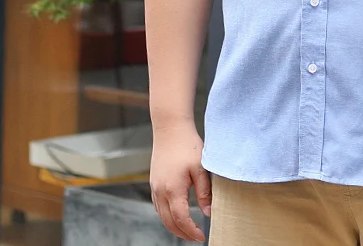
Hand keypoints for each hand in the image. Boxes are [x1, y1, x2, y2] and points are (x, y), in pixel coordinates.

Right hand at [150, 121, 211, 242]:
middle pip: (168, 222)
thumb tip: (208, 212)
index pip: (181, 219)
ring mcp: (154, 187)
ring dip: (173, 226)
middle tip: (195, 237)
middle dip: (182, 233)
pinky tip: (175, 213)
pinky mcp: (153, 181)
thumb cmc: (187, 145)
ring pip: (161, 215)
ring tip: (187, 229)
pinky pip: (158, 205)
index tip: (201, 237)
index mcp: (173, 189)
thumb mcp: (200, 168)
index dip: (191, 231)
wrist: (170, 128)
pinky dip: (166, 215)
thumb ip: (205, 191)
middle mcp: (160, 191)